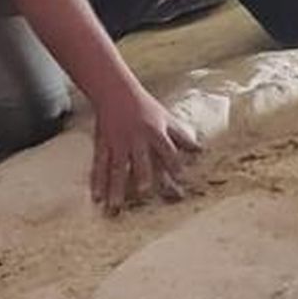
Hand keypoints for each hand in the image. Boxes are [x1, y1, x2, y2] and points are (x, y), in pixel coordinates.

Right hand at [91, 83, 199, 213]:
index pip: (167, 150)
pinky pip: (99, 165)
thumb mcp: (166, 118)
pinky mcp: (102, 145)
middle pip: (140, 160)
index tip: (180, 180)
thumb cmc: (144, 106)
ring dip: (116, 188)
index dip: (174, 164)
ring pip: (116, 168)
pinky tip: (96, 197)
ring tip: (115, 207)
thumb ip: (182, 137)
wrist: (114, 91)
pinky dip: (97, 181)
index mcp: (154, 132)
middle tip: (143, 193)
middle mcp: (136, 139)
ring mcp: (117, 143)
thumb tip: (201, 152)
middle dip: (141, 176)